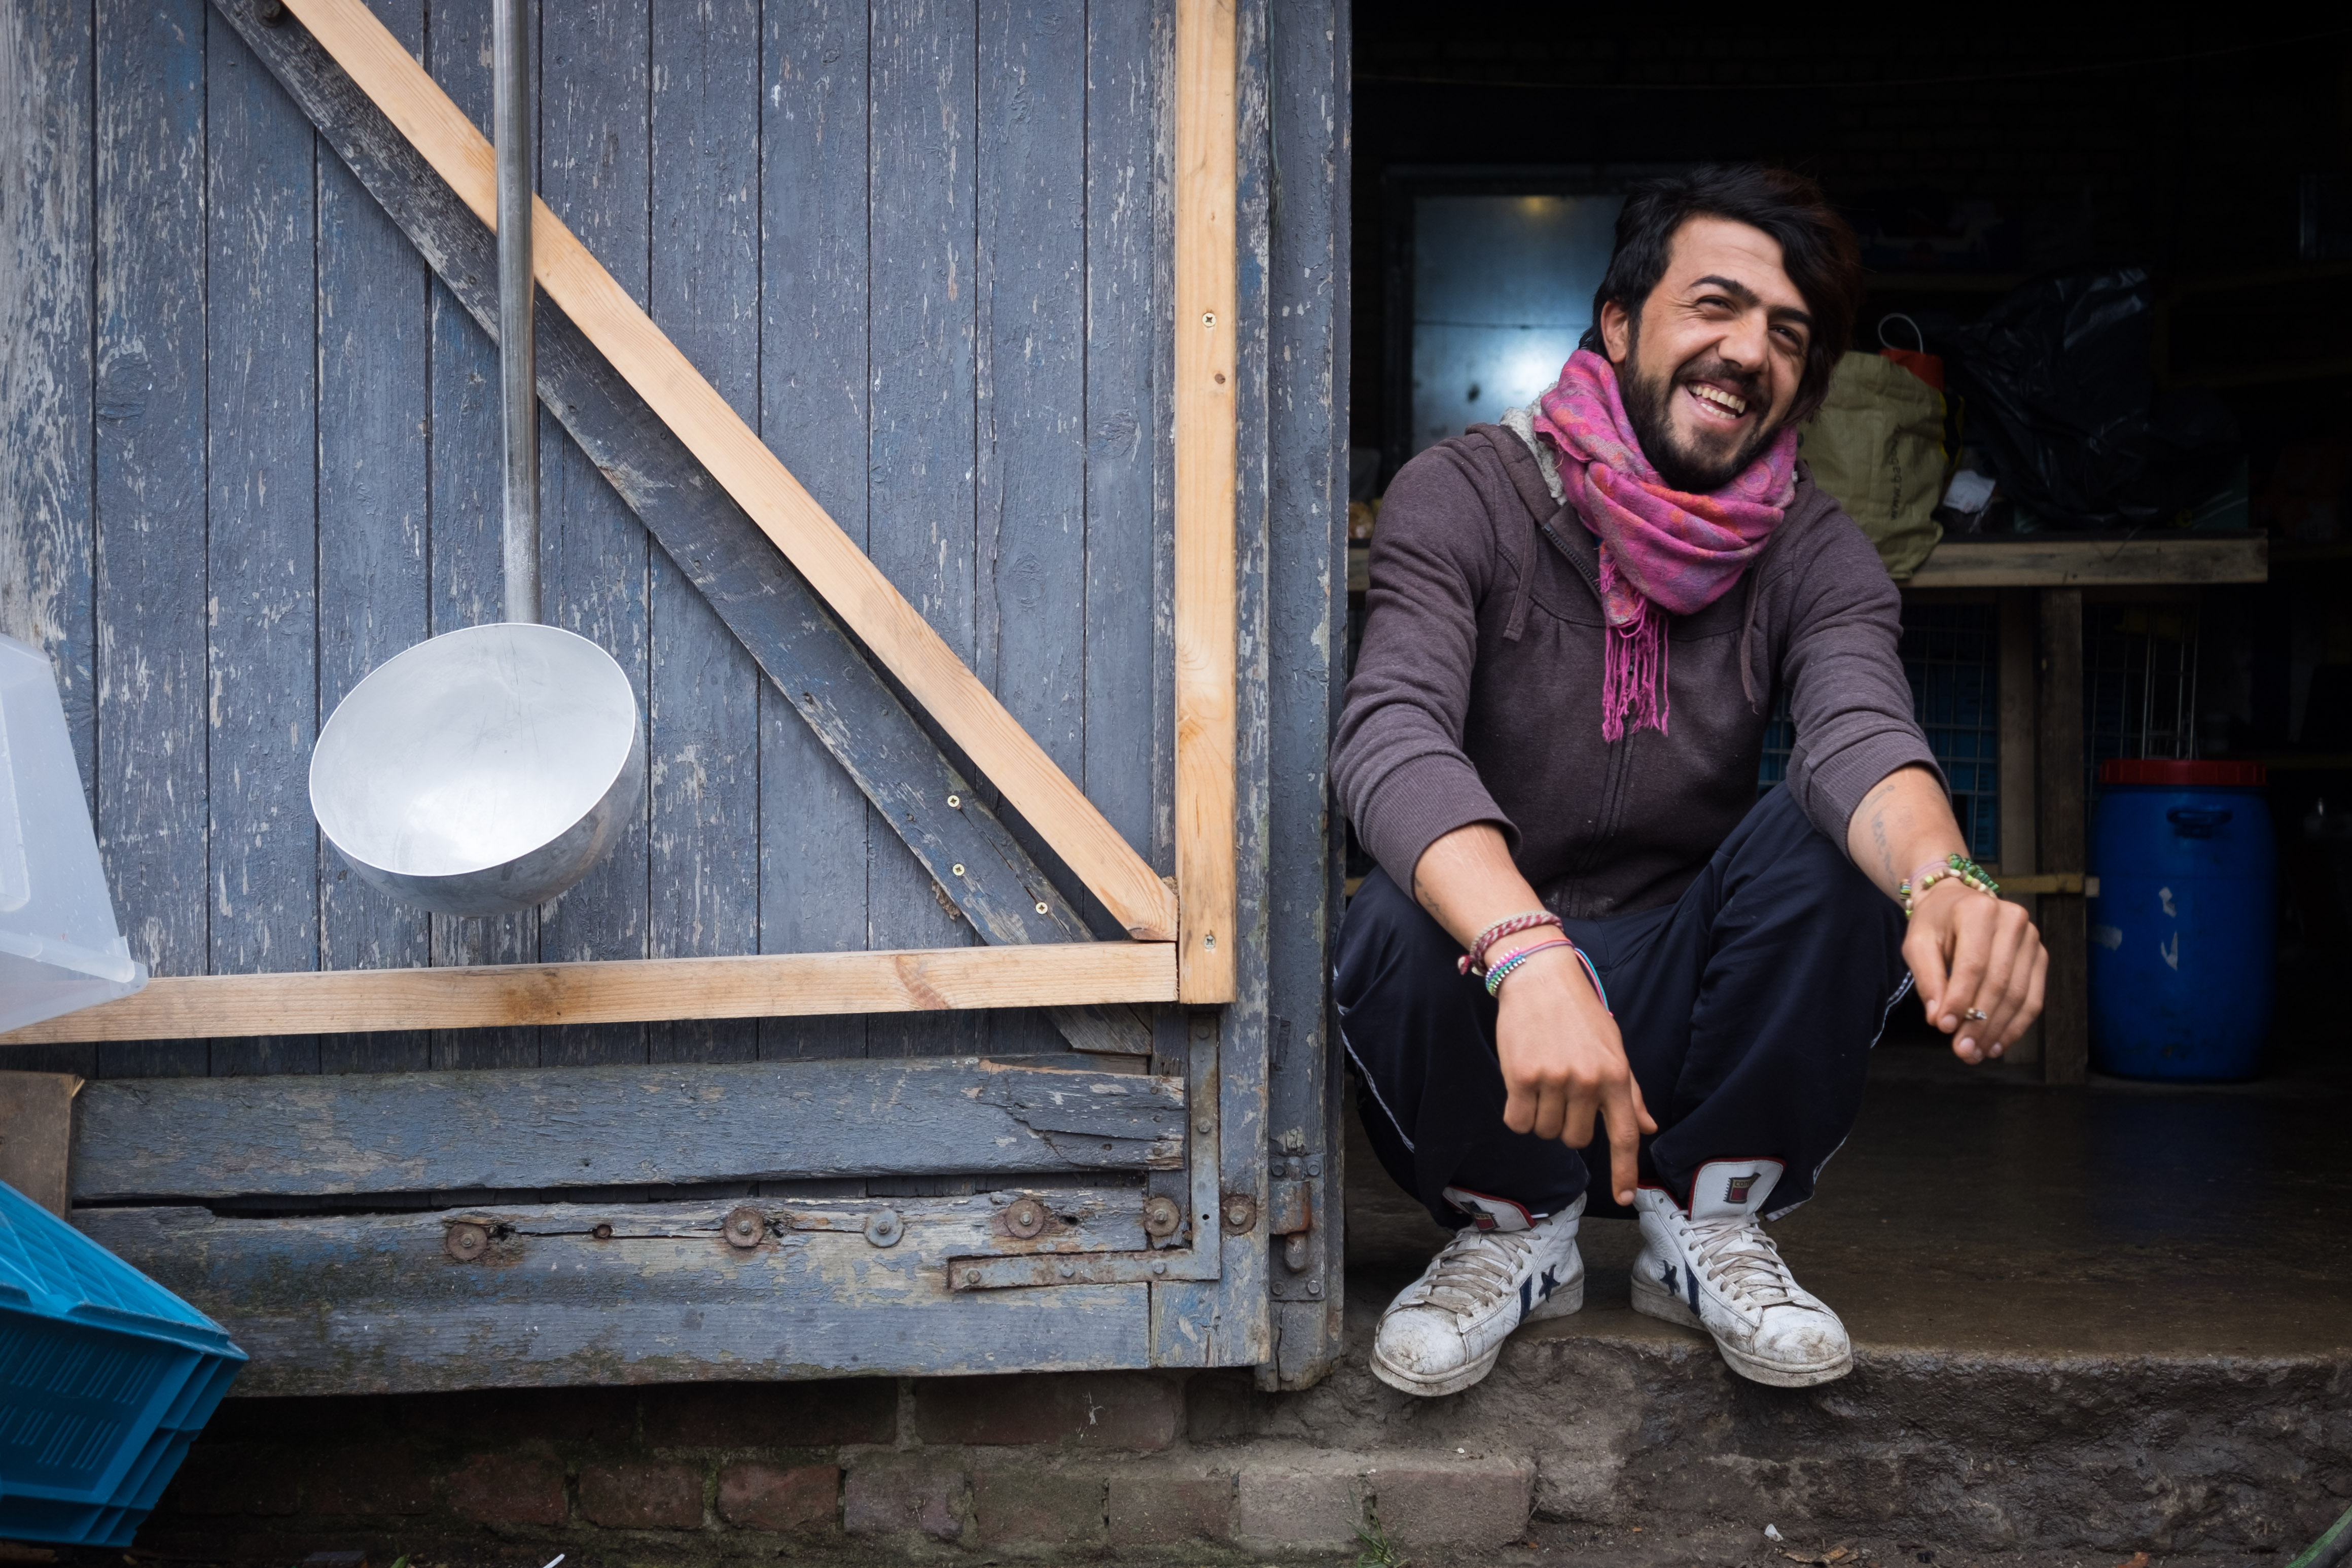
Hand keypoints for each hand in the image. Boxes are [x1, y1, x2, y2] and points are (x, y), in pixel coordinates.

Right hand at [1492, 946, 1657, 1203]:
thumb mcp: (1613, 1048)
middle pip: (1575, 1140)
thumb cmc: (1579, 1013)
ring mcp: (1554, 1080)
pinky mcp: (1521, 1077)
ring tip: (1541, 1081)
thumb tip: (1648, 1127)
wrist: (1539, 978)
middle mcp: (1588, 1081)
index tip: (1623, 1198)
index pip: (1625, 1135)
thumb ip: (1629, 1091)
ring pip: (1544, 1132)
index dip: (1623, 1171)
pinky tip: (1521, 1085)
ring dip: (1539, 1117)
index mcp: (1616, 1075)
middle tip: (1560, 1093)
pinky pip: (1517, 1121)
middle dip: (1566, 1125)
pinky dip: (1517, 1112)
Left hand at [1903, 881, 2046, 1062]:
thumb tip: (1938, 1019)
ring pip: (2019, 994)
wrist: (1956, 900)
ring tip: (1977, 1053)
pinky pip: (2033, 997)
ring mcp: (2031, 938)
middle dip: (1980, 1022)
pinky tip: (1997, 1044)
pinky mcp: (2040, 955)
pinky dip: (2016, 1025)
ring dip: (1998, 1030)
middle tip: (1963, 1050)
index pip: (1972, 964)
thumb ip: (1927, 978)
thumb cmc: (1934, 923)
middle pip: (1999, 982)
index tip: (1945, 1028)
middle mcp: (2012, 921)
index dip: (1960, 999)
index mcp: (1978, 911)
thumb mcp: (1918, 943)